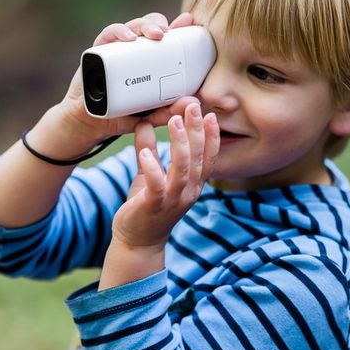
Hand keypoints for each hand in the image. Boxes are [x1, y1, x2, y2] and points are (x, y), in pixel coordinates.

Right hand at [49, 12, 198, 154]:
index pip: (164, 38)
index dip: (177, 26)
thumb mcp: (151, 114)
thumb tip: (193, 102)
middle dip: (159, 24)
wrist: (91, 123)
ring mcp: (115, 49)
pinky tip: (129, 38)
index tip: (189, 21)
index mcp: (147, 60)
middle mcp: (132, 50)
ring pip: (131, 26)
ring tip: (155, 34)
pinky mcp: (98, 51)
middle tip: (167, 33)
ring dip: (144, 25)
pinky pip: (108, 34)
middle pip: (148, 27)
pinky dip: (119, 32)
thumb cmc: (122, 115)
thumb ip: (170, 110)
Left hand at [111, 102, 219, 249]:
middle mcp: (187, 192)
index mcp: (191, 184)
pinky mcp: (153, 207)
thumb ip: (148, 149)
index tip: (209, 115)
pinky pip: (157, 186)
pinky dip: (153, 168)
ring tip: (173, 121)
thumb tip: (144, 123)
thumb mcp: (149, 174)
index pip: (208, 158)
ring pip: (182, 169)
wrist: (137, 241)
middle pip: (197, 158)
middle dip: (197, 131)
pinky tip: (145, 153)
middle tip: (193, 107)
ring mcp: (172, 200)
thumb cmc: (146, 207)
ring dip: (179, 144)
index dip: (211, 137)